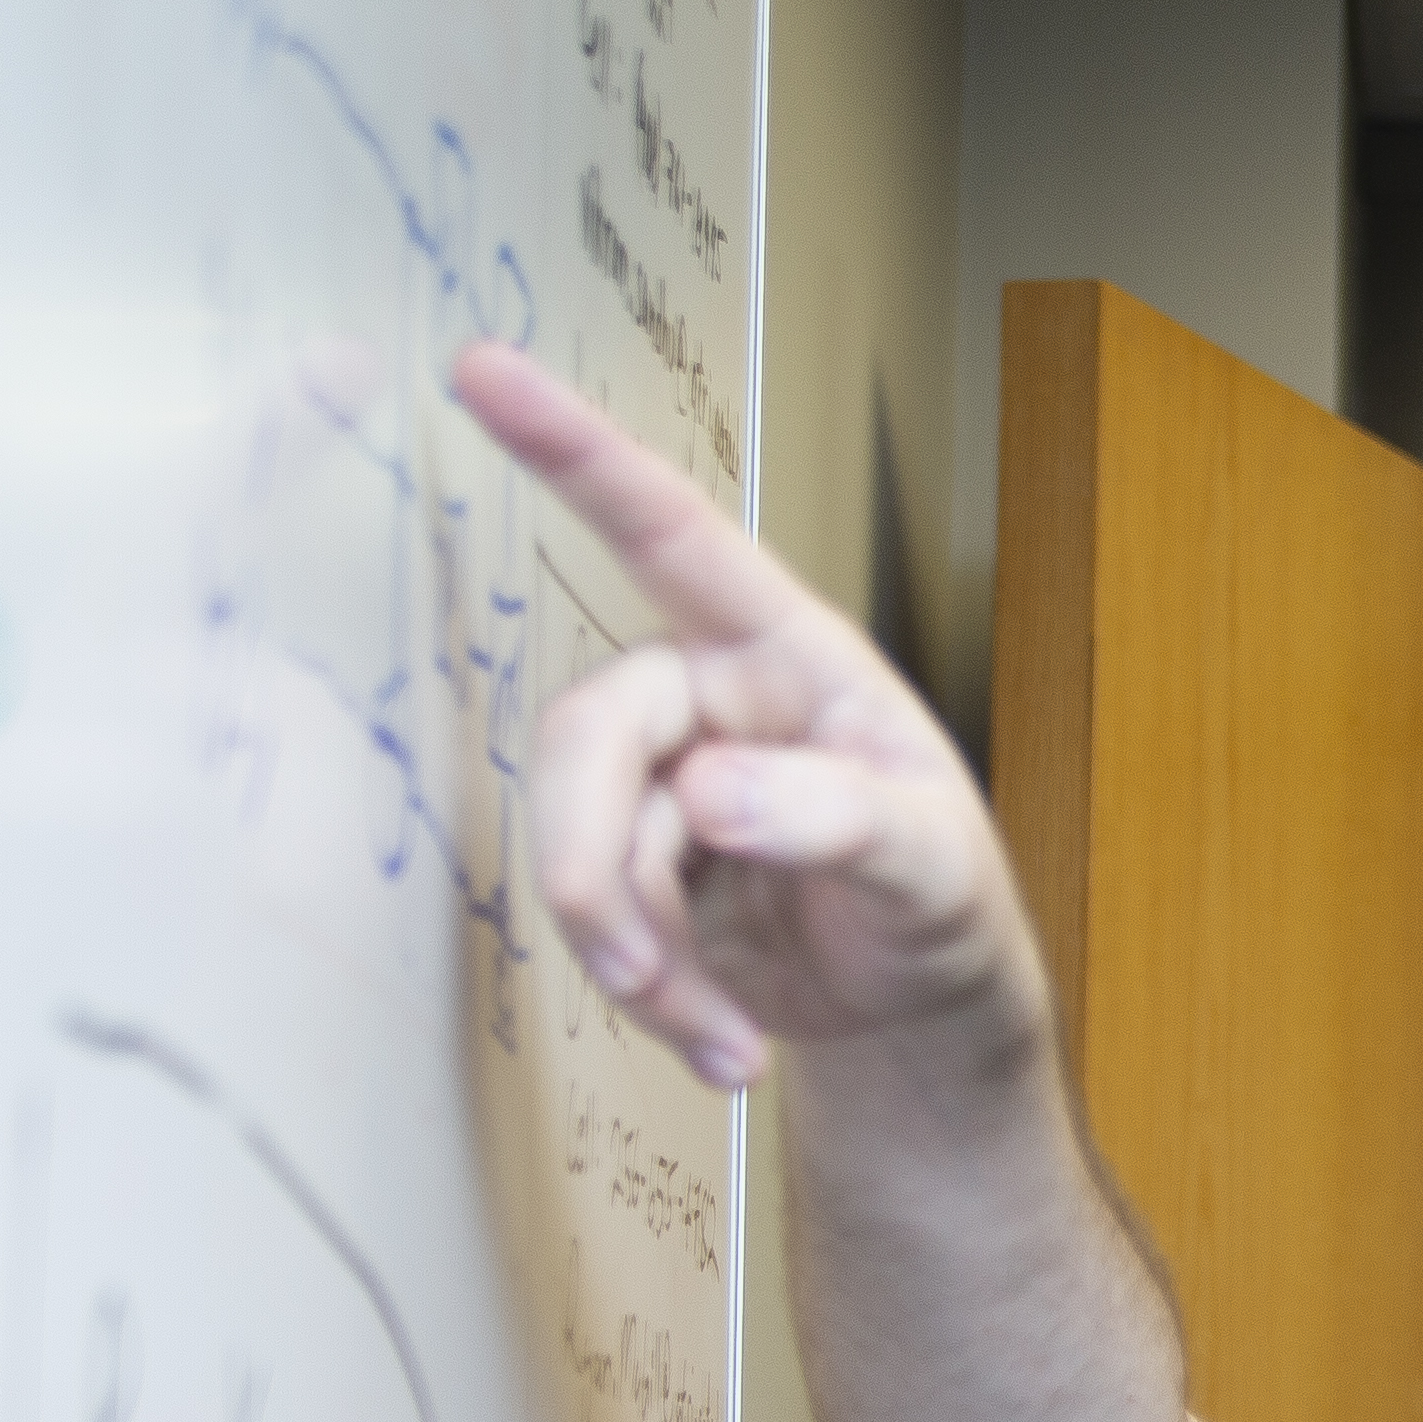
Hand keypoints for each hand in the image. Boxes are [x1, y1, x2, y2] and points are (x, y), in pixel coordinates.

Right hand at [447, 341, 1037, 1091]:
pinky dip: (653, 1000)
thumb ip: (832, 818)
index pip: (672, 533)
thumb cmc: (942, 900)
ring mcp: (663, 784)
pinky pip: (599, 920)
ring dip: (633, 957)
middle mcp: (708, 700)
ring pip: (578, 842)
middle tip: (632, 971)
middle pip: (587, 735)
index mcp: (786, 653)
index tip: (480, 370)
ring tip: (725, 1041)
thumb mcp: (929, 863)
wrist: (919, 1006)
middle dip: (590, 861)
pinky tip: (726, 1051)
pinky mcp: (639, 867)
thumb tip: (706, 794)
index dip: (575, 454)